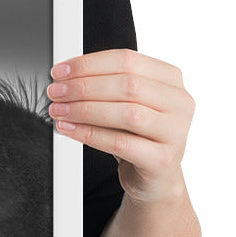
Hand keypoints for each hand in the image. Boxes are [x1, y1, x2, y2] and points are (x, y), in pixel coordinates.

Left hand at [46, 48, 194, 204]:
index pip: (127, 60)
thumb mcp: (125, 103)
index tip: (60, 71)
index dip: (89, 64)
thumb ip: (104, 85)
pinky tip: (70, 130)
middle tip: (56, 92)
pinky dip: (90, 134)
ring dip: (85, 110)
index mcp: (170, 79)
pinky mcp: (163, 160)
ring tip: (59, 111)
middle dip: (84, 87)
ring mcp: (175, 132)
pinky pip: (121, 143)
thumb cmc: (138, 135)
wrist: (155, 176)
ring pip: (127, 113)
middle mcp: (179, 102)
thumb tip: (65, 77)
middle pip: (128, 85)